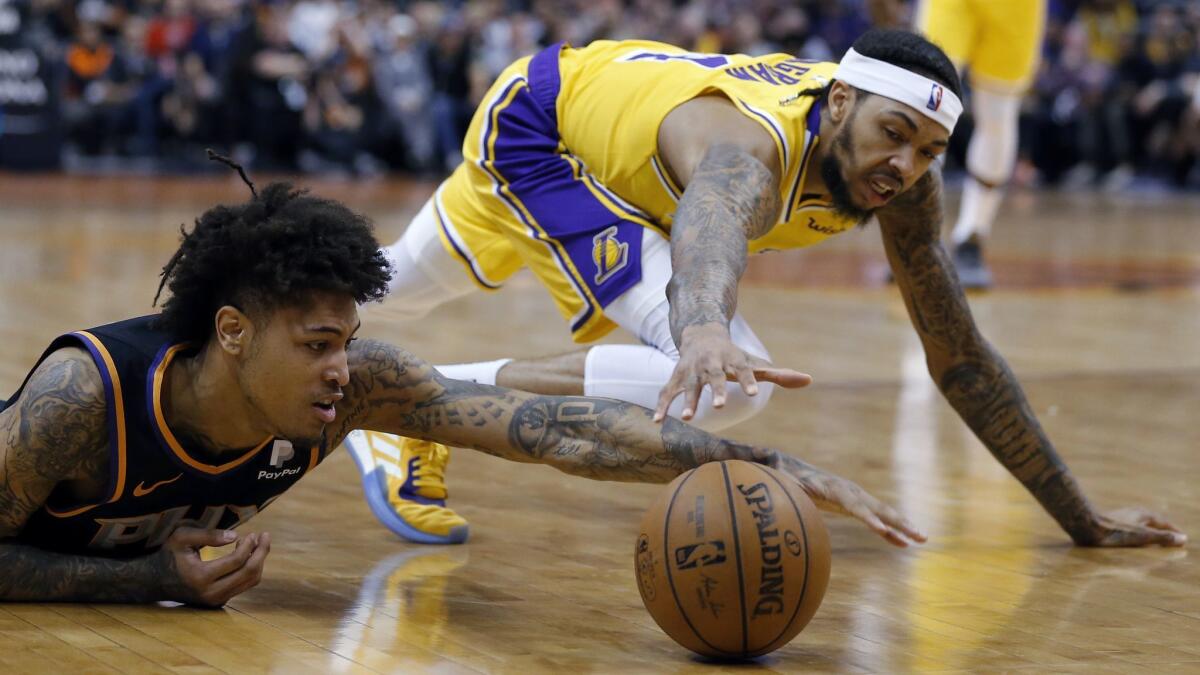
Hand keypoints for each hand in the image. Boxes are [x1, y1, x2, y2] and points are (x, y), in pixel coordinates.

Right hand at [154, 527, 271, 606]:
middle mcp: (210, 593)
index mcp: (200, 577)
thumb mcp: (182, 538)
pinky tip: (248, 555)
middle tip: (265, 536)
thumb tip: (235, 536)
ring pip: (250, 582)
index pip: (237, 561)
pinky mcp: (219, 602)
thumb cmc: (169, 555)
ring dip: (258, 561)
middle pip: (249, 573)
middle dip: (261, 553)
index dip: (249, 545)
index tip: (252, 533)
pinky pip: (243, 586)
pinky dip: (251, 570)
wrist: (155, 582)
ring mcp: (215, 600)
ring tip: (257, 544)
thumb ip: (208, 535)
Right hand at [654, 324, 811, 421]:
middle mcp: (712, 365)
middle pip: (716, 378)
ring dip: (689, 401)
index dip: (749, 380)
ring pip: (691, 386)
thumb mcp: (754, 364)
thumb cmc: (733, 356)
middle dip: (718, 391)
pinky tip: (658, 421)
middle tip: (721, 406)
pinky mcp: (676, 377)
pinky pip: (667, 392)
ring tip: (688, 418)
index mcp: (734, 361)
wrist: (700, 335)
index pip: (744, 370)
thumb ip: (779, 375)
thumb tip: (808, 380)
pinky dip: (662, 405)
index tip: (754, 392)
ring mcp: (692, 371)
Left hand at [773, 454, 925, 546]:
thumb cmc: (785, 476)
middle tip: (920, 535)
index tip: (881, 530)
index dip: (868, 517)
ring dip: (903, 527)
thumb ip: (783, 482)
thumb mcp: (783, 481)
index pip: (855, 505)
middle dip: (899, 522)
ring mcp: (856, 498)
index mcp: (835, 488)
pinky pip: (876, 519)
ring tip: (923, 539)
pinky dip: (889, 531)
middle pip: (879, 509)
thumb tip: (777, 479)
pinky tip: (903, 544)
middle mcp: (851, 492)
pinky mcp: (854, 506)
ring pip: (883, 514)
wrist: (789, 466)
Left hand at [1072, 507, 1186, 546]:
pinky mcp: (1110, 521)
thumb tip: (1183, 539)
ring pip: (1140, 522)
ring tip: (1154, 537)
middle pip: (1153, 520)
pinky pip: (1130, 525)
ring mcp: (1121, 515)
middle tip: (1172, 537)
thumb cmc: (1113, 532)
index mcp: (1143, 514)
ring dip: (1149, 529)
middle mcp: (1133, 512)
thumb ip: (1162, 538)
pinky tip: (1130, 536)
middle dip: (1163, 529)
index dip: (1173, 531)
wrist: (1085, 525)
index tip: (1183, 538)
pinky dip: (1137, 531)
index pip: (1163, 522)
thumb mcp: (1141, 537)